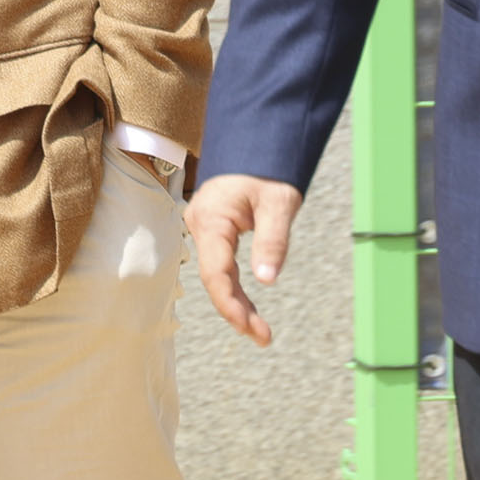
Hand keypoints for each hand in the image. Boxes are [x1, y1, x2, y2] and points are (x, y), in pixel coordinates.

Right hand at [187, 172, 304, 345]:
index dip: (232, 305)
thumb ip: (273, 241)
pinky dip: (234, 287)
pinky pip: (220, 265)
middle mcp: (200, 226)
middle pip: (215, 280)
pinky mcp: (211, 230)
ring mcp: (203, 228)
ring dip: (237, 303)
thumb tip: (267, 281)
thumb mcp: (279, 203)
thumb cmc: (267, 168)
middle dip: (237, 311)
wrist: (257, 141)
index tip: (252, 329)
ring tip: (260, 331)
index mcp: (212, 219)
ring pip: (217, 276)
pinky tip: (247, 308)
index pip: (217, 274)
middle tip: (264, 337)